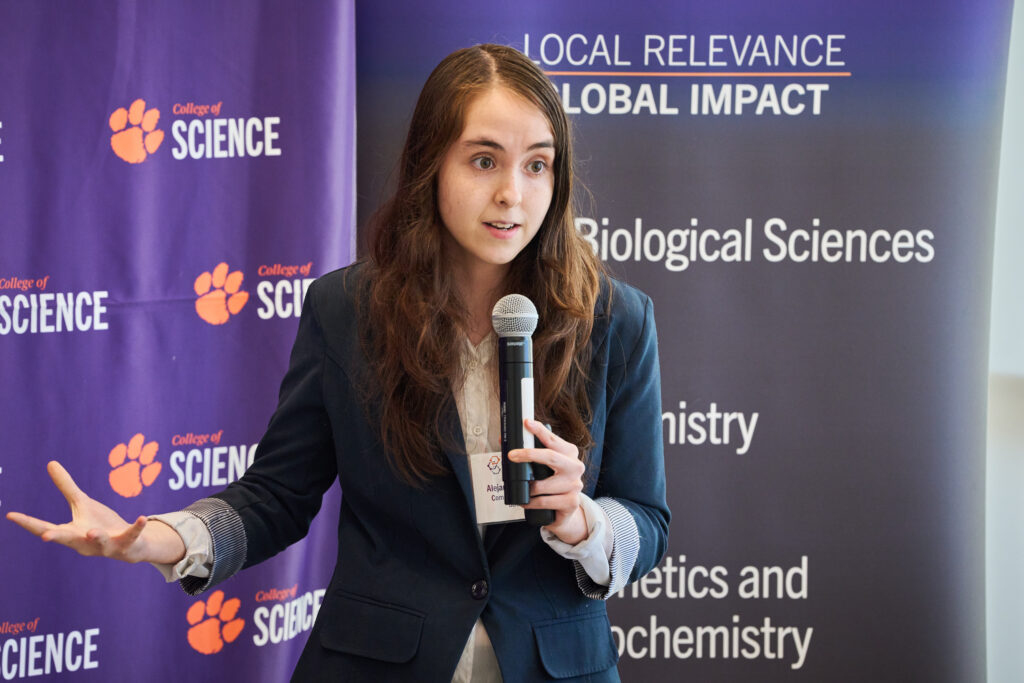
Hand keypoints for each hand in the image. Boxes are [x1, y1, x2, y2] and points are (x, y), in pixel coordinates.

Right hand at [5, 461, 185, 564]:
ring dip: (96, 537)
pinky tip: (142, 517)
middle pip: (68, 539)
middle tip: (45, 536)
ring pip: (100, 542)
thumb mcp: (82, 503)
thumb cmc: (99, 523)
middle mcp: (85, 541)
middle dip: (58, 537)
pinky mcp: (126, 542)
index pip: (45, 527)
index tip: (10, 515)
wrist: (128, 545)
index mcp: (71, 533)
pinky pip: (132, 535)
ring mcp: (106, 545)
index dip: (28, 522)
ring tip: (92, 531)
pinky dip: (137, 527)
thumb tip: (50, 463)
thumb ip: (66, 486)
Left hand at [509, 420, 588, 544]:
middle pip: (551, 456)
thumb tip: (504, 440)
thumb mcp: (543, 467)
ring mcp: (575, 485)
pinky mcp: (572, 502)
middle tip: (512, 455)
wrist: (566, 510)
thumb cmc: (552, 484)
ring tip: (522, 489)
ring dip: (528, 488)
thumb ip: (529, 453)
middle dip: (529, 454)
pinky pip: (544, 501)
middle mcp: (575, 467)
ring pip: (542, 485)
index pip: (553, 439)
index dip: (539, 430)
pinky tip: (526, 502)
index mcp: (569, 453)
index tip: (526, 423)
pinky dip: (531, 502)